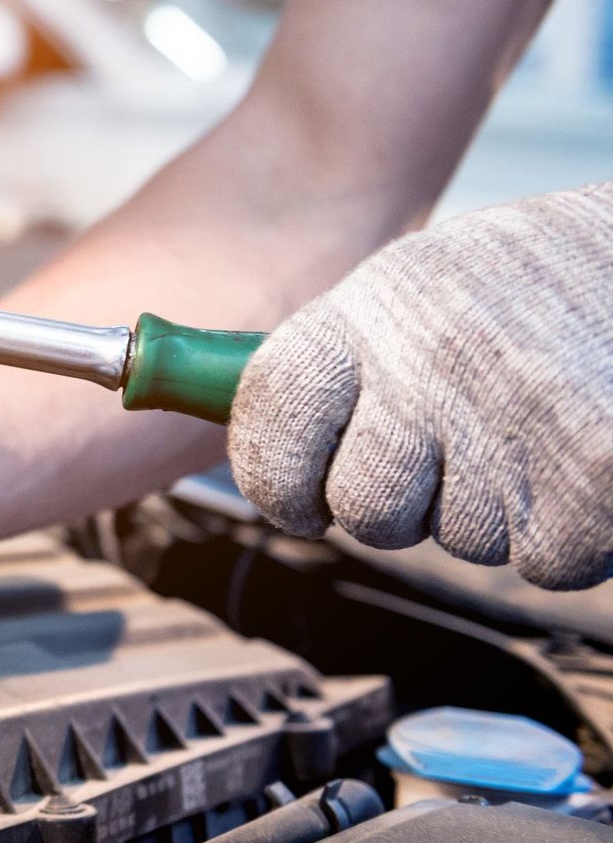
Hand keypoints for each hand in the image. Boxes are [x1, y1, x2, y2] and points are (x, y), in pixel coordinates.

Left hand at [229, 183, 612, 588]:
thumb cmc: (531, 282)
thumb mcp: (415, 289)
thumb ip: (341, 367)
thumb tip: (262, 454)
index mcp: (366, 312)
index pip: (269, 421)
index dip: (278, 479)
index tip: (302, 498)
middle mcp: (423, 364)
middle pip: (365, 510)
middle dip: (407, 508)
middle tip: (460, 450)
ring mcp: (506, 420)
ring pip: (464, 541)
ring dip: (502, 511)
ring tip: (540, 425)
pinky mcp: (589, 475)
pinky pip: (550, 560)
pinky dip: (576, 532)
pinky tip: (583, 454)